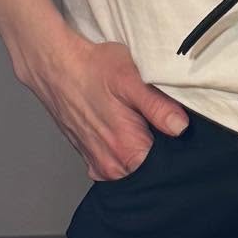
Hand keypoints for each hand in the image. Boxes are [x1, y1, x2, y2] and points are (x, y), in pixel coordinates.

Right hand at [14, 25, 189, 181]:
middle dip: (160, 150)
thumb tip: (181, 127)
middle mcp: (112, 166)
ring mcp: (99, 164)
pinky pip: (116, 165)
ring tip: (136, 121)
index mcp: (127, 150)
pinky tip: (122, 128)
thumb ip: (157, 107)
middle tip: (154, 120)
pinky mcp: (90, 158)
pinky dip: (123, 152)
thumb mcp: (131, 79)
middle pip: (150, 170)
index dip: (177, 148)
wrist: (56, 67)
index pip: (166, 166)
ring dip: (140, 150)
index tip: (176, 129)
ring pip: (132, 168)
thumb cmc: (93, 69)